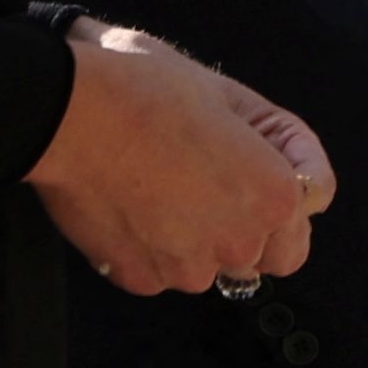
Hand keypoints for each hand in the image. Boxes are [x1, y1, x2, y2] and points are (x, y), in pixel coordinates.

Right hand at [26, 23, 333, 298]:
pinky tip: (126, 203)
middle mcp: (239, 242)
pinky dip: (145, 248)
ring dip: (189, 240)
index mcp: (275, 196)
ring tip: (155, 186)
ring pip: (203, 266)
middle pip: (258, 256)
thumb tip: (291, 173)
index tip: (248, 170)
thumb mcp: (227, 93)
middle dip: (238, 227)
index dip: (277, 195)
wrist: (66, 111)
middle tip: (202, 183)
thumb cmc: (144, 88)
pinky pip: (156, 272)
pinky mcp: (140, 279)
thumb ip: (272, 140)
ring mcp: (187, 268)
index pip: (302, 225)